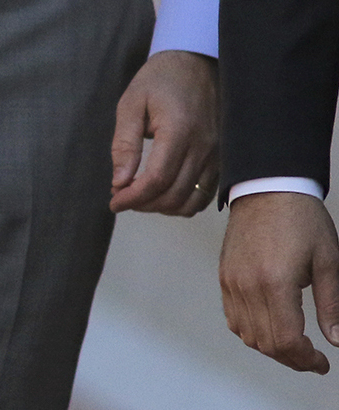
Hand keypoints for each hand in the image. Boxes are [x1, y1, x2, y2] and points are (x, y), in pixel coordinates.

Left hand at [109, 49, 217, 214]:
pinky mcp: (225, 159)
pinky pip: (207, 194)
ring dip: (163, 207)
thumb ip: (125, 145)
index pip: (157, 179)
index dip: (133, 197)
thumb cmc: (160, 80)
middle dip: (144, 204)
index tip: (114, 201)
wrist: (198, 62)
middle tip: (122, 197)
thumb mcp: (131, 104)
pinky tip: (164, 192)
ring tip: (140, 196)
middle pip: (174, 195)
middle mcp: (205, 147)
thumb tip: (119, 183)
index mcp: (179, 131)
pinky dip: (184, 202)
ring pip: (192, 200)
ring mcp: (219, 155)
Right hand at [221, 191, 338, 372]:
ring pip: (247, 335)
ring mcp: (232, 281)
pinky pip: (233, 318)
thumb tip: (336, 340)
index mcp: (275, 282)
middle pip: (266, 343)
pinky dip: (251, 332)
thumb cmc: (300, 219)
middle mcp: (247, 285)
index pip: (287, 340)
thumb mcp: (328, 261)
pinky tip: (270, 327)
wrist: (267, 188)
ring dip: (271, 348)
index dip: (306, 360)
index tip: (322, 363)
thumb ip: (331, 305)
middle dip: (292, 359)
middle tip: (312, 359)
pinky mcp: (224, 276)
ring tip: (293, 345)